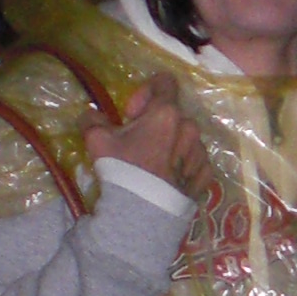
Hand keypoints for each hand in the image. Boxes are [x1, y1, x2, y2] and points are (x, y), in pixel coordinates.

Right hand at [83, 76, 207, 199]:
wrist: (144, 214)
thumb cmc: (123, 171)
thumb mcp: (98, 141)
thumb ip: (92, 120)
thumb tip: (90, 115)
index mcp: (166, 113)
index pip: (165, 81)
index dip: (145, 92)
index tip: (131, 114)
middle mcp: (190, 127)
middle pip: (172, 113)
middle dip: (154, 122)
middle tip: (137, 143)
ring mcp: (200, 152)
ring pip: (184, 137)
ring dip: (169, 143)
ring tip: (152, 164)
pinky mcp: (205, 175)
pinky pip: (194, 161)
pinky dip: (181, 164)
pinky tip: (165, 178)